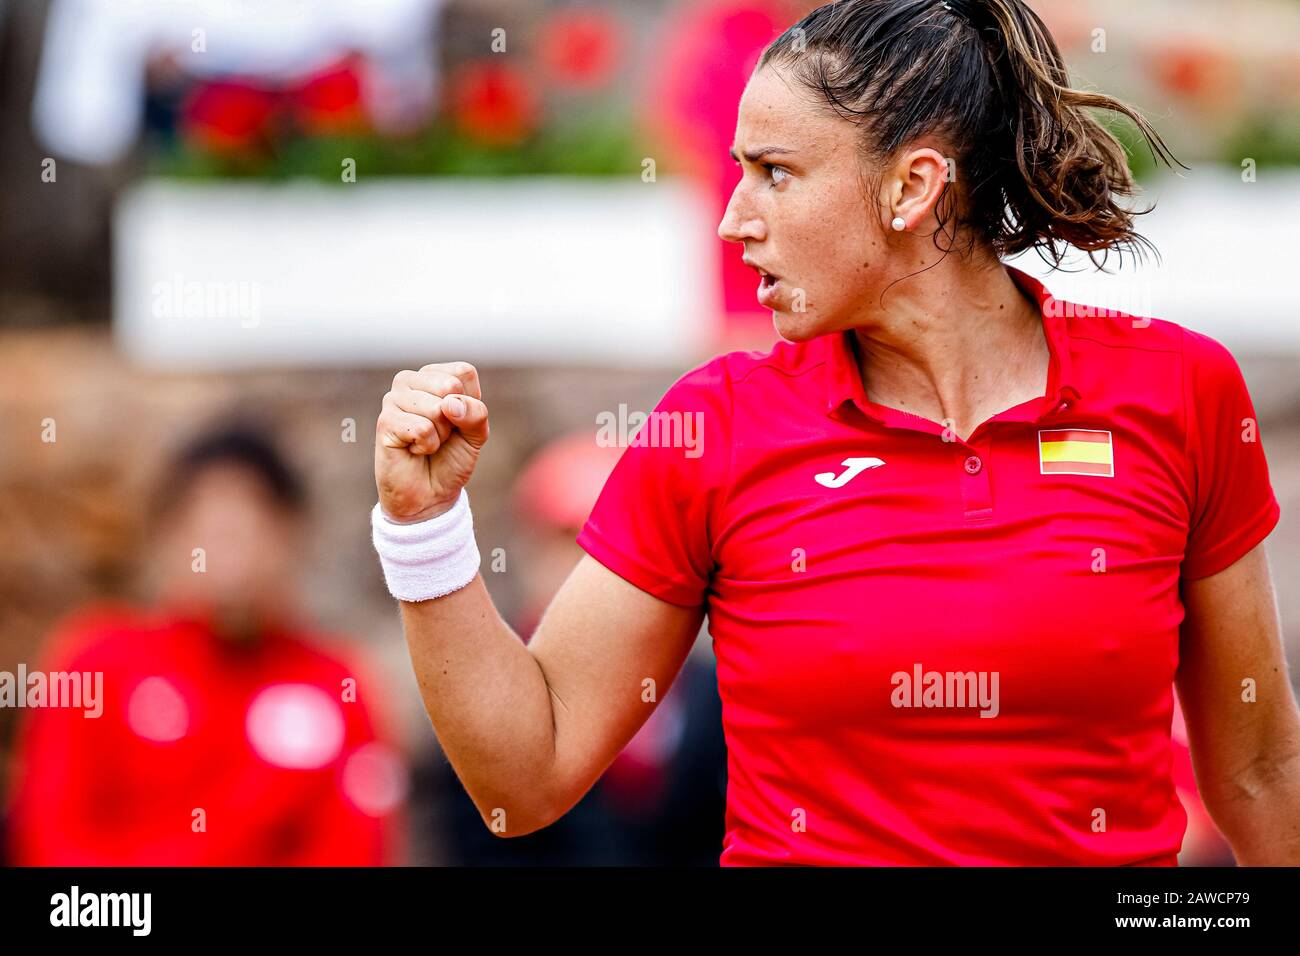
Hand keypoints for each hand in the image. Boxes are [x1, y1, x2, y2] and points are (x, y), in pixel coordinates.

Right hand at [375, 362, 489, 521]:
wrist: (430, 495)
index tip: (458, 422)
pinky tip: (414, 450)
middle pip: (450, 387)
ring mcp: (393, 399)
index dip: (470, 403)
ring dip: (441, 435)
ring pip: (437, 409)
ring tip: (426, 443)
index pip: (463, 372)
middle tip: (440, 435)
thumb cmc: (450, 458)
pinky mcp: (385, 422)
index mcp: (432, 376)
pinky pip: (423, 429)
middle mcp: (408, 381)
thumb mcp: (476, 434)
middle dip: (455, 420)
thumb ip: (476, 413)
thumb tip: (450, 404)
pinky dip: (427, 446)